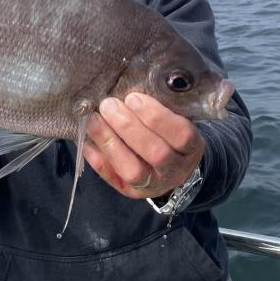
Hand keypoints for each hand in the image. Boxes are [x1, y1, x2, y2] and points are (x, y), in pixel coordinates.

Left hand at [84, 92, 203, 199]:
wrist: (172, 167)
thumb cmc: (169, 132)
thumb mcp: (176, 118)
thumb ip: (161, 106)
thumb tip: (128, 87)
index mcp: (191, 148)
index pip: (181, 135)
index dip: (156, 116)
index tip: (133, 98)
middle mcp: (175, 170)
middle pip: (156, 153)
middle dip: (128, 127)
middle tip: (108, 105)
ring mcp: (154, 184)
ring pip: (134, 171)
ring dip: (110, 143)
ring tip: (94, 120)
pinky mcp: (132, 192)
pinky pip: (114, 180)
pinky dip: (99, 160)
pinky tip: (88, 142)